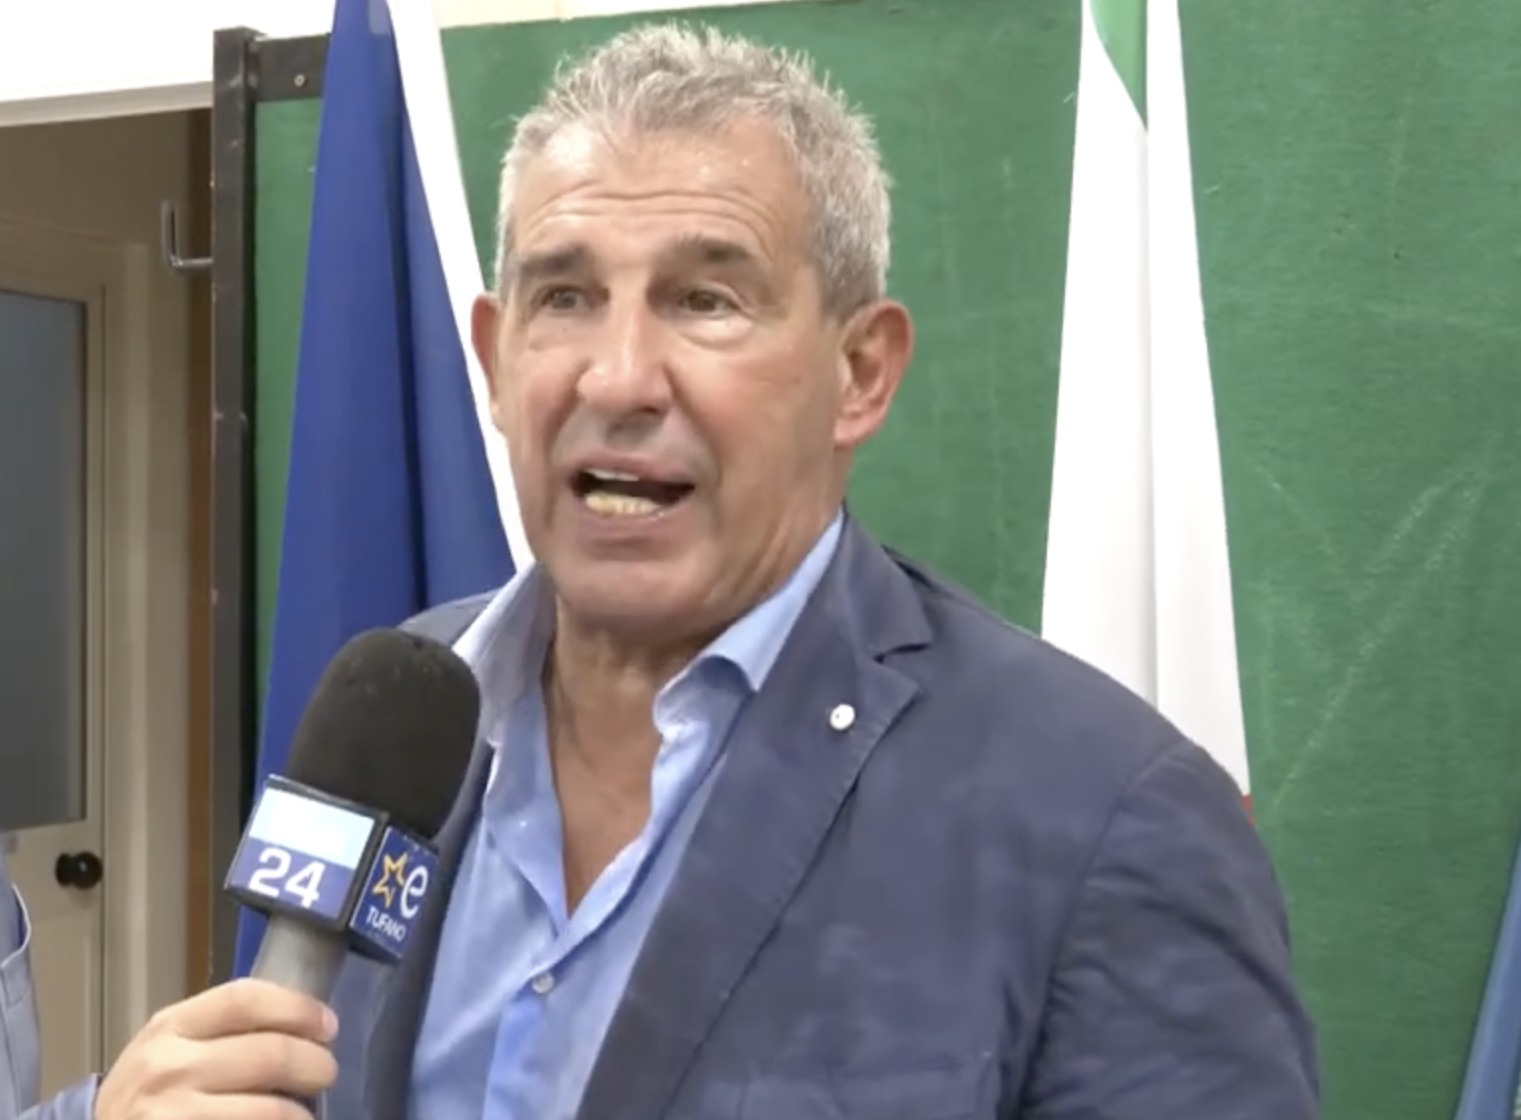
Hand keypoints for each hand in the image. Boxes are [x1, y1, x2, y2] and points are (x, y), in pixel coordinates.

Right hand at [93, 979, 338, 1119]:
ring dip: (300, 1114)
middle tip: (326, 1073)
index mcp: (171, 1027)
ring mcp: (171, 1115)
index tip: (327, 1025)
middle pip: (267, 1054)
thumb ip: (225, 1032)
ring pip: (268, 1109)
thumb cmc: (147, 1094)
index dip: (297, 1008)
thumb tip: (305, 1025)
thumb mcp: (171, 1048)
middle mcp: (168, 1067)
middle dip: (314, 1064)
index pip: (244, 999)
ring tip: (303, 1115)